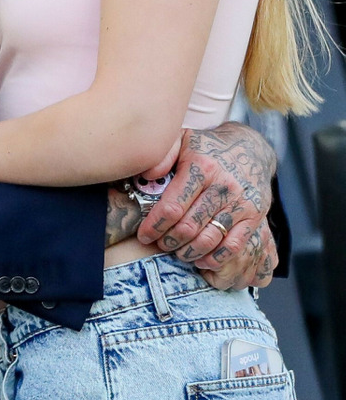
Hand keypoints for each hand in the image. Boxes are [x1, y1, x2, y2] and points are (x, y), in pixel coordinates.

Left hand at [137, 123, 277, 288]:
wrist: (249, 148)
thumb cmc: (208, 148)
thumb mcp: (183, 140)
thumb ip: (163, 155)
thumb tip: (146, 176)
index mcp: (201, 166)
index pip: (173, 206)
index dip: (155, 225)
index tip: (144, 235)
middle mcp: (223, 186)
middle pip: (189, 227)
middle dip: (169, 241)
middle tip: (159, 244)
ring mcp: (241, 203)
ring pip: (210, 240)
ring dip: (188, 252)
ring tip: (177, 251)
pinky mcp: (254, 217)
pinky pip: (234, 246)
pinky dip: (214, 258)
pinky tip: (201, 258)